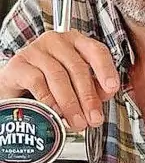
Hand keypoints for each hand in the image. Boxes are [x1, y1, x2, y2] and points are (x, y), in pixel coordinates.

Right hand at [0, 30, 119, 130]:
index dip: (106, 70)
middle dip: (88, 97)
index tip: (112, 88)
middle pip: (78, 67)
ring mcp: (36, 50)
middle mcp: (58, 41)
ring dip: (70, 103)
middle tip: (93, 118)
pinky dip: (49, 99)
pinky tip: (55, 111)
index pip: (97, 51)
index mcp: (77, 42)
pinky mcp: (18, 63)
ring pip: (59, 75)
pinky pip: (37, 81)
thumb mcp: (74, 82)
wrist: (15, 85)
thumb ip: (91, 87)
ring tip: (76, 121)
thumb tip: (101, 99)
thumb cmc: (48, 81)